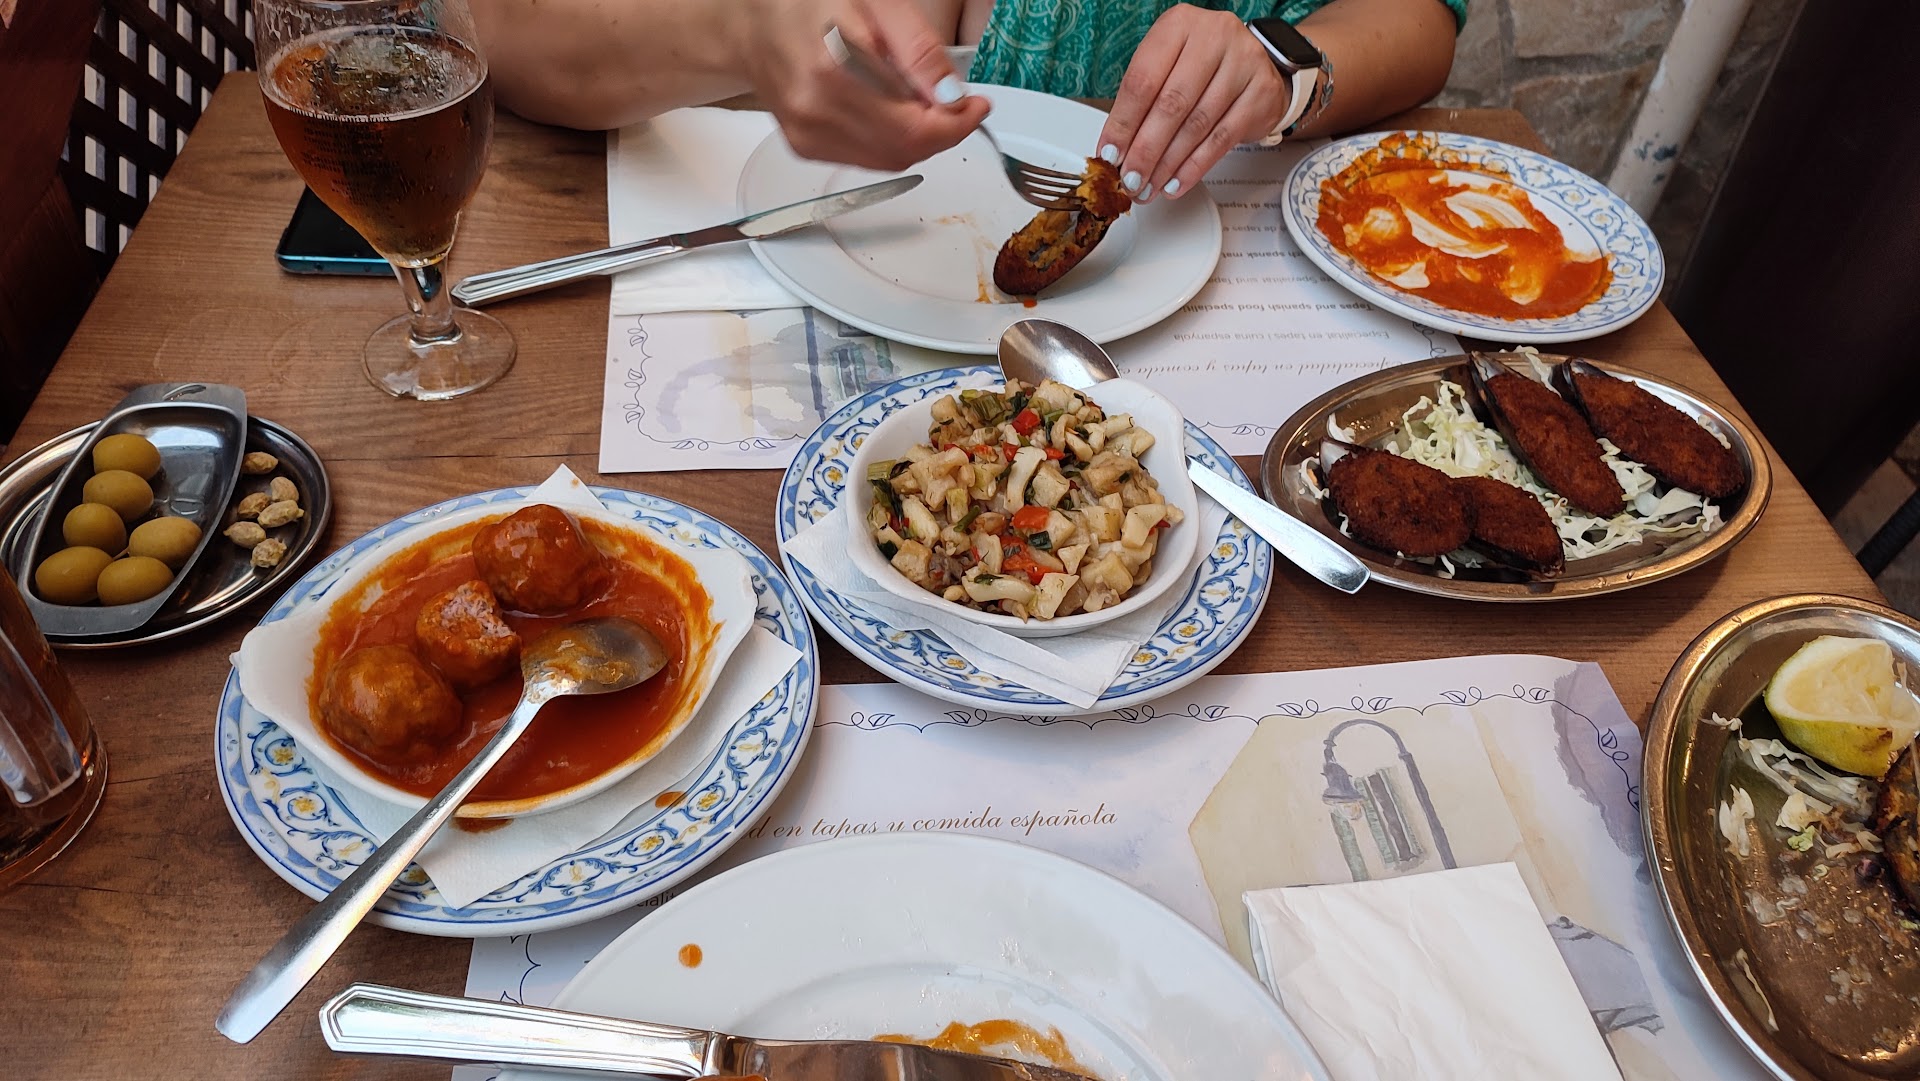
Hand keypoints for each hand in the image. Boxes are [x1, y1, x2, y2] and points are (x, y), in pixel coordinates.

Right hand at [736, 0, 987, 170]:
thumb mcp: (878, 4)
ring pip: (889, 160)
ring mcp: (807, 134)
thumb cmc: (811, 4)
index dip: (956, 124)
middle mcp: (816, 110)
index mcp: (834, 70)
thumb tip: (951, 97)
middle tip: (958, 105)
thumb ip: (917, 50)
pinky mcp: (804, 146)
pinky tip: (888, 111)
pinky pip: (866, 159)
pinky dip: (890, 142)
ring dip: (919, 139)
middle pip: (904, 150)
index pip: (913, 127)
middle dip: (943, 132)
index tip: (977, 106)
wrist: (755, 23)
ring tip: (922, 103)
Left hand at [1097, 4, 1287, 200]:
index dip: (1122, 123)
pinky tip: (1177, 182)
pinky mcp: (1261, 92)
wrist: (1254, 64)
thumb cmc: (1202, 66)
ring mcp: (1242, 62)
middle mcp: (1213, 36)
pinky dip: (1195, 167)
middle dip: (1145, 150)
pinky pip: (1221, 139)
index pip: (1143, 80)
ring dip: (1168, 164)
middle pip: (1171, 104)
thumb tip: (1116, 151)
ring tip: (1150, 186)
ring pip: (1196, 125)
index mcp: (1178, 25)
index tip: (1110, 154)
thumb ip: (1142, 103)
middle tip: (1130, 179)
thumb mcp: (1166, 68)